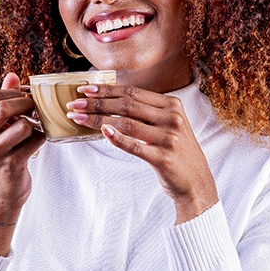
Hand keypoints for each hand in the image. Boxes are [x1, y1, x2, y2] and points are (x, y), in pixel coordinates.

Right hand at [0, 72, 45, 251]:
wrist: (4, 193)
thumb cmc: (3, 156)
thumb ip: (3, 101)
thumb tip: (13, 75)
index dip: (16, 93)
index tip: (28, 97)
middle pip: (5, 106)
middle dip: (27, 104)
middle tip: (38, 109)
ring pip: (23, 124)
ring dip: (37, 124)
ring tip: (38, 127)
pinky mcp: (10, 164)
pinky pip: (35, 140)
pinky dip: (43, 137)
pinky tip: (40, 141)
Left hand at [66, 83, 218, 223]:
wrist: (195, 181)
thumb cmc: (175, 151)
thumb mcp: (167, 125)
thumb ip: (146, 112)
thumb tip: (109, 101)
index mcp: (172, 105)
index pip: (133, 93)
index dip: (107, 90)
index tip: (85, 89)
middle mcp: (172, 118)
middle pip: (127, 105)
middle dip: (97, 103)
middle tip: (75, 104)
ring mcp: (169, 138)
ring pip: (127, 123)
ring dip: (99, 119)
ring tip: (79, 118)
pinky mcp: (163, 157)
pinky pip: (135, 146)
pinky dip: (117, 138)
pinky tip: (102, 132)